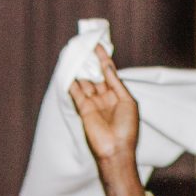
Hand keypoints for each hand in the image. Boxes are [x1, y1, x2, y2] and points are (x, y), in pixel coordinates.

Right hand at [70, 43, 143, 173]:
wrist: (115, 151)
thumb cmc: (127, 128)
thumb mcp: (128, 101)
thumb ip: (116, 83)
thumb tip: (108, 66)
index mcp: (118, 96)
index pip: (109, 72)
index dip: (103, 58)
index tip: (98, 45)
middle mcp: (105, 98)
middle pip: (96, 75)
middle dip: (90, 61)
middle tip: (84, 46)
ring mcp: (94, 104)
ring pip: (85, 82)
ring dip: (80, 69)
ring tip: (75, 54)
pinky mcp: (83, 110)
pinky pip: (76, 93)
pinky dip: (72, 82)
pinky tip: (68, 70)